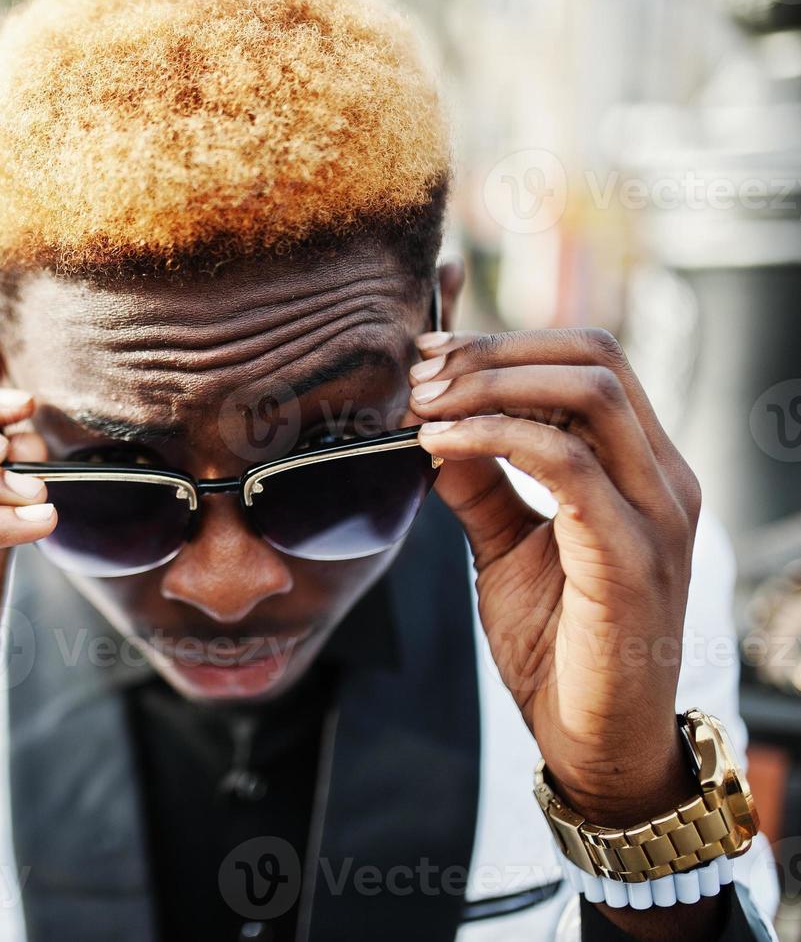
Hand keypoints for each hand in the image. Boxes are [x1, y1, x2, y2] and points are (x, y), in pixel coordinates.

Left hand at [408, 327, 702, 826]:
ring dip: (490, 385)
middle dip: (495, 352)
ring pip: (588, 393)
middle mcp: (663, 477)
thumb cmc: (558, 645)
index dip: (506, 343)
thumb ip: (481, 484)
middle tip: (420, 372)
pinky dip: (495, 437)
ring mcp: (657, 513)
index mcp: (640, 467)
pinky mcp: (632, 554)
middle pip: (593, 357)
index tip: (431, 353)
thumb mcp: (506, 547)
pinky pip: (567, 462)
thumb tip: (432, 426)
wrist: (593, 740)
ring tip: (422, 403)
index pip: (589, 361)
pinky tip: (438, 445)